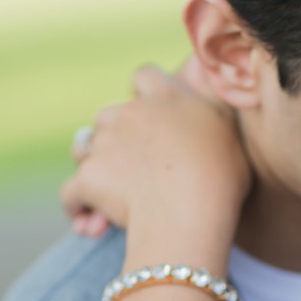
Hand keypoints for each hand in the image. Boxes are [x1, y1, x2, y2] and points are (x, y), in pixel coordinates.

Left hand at [61, 64, 250, 255]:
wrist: (190, 210)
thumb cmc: (221, 177)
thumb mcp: (229, 133)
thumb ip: (212, 115)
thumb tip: (205, 111)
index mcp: (166, 98)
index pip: (144, 75)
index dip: (142, 94)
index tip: (150, 116)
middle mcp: (130, 113)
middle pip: (107, 114)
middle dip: (112, 137)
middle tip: (130, 169)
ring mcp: (104, 143)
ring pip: (83, 150)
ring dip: (93, 170)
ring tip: (107, 201)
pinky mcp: (88, 176)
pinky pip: (71, 193)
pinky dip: (78, 207)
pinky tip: (89, 225)